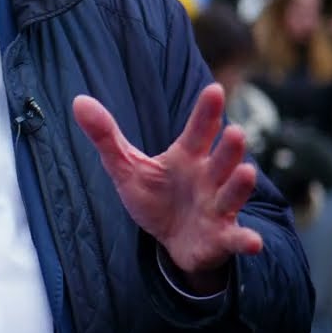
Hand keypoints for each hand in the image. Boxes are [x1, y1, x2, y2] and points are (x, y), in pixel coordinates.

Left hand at [72, 84, 262, 291]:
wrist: (172, 241)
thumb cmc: (155, 197)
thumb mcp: (126, 167)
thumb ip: (106, 136)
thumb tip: (78, 101)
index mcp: (188, 157)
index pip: (199, 130)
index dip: (207, 112)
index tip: (215, 90)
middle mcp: (208, 178)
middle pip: (221, 159)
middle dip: (229, 147)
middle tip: (236, 131)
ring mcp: (217, 207)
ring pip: (231, 194)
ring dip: (240, 185)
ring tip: (246, 172)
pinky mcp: (221, 237)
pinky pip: (236, 238)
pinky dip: (245, 240)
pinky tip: (253, 242)